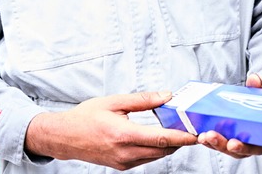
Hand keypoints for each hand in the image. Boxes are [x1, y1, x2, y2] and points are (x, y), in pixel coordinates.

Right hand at [25, 91, 197, 169]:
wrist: (65, 137)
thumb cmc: (86, 117)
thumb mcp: (114, 102)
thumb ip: (143, 100)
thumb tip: (166, 95)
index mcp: (124, 135)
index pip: (161, 139)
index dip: (182, 137)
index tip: (197, 133)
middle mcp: (125, 153)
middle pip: (163, 150)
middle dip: (180, 140)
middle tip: (193, 127)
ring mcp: (124, 162)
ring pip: (156, 156)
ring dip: (170, 145)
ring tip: (180, 130)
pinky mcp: (122, 166)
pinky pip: (147, 159)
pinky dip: (157, 149)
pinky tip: (161, 137)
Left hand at [197, 72, 261, 158]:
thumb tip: (253, 80)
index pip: (255, 147)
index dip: (243, 147)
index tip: (233, 144)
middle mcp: (254, 140)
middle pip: (237, 150)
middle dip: (222, 144)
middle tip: (210, 136)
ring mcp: (241, 137)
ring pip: (226, 146)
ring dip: (213, 142)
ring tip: (202, 136)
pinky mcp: (230, 130)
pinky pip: (220, 137)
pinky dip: (210, 136)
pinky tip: (199, 132)